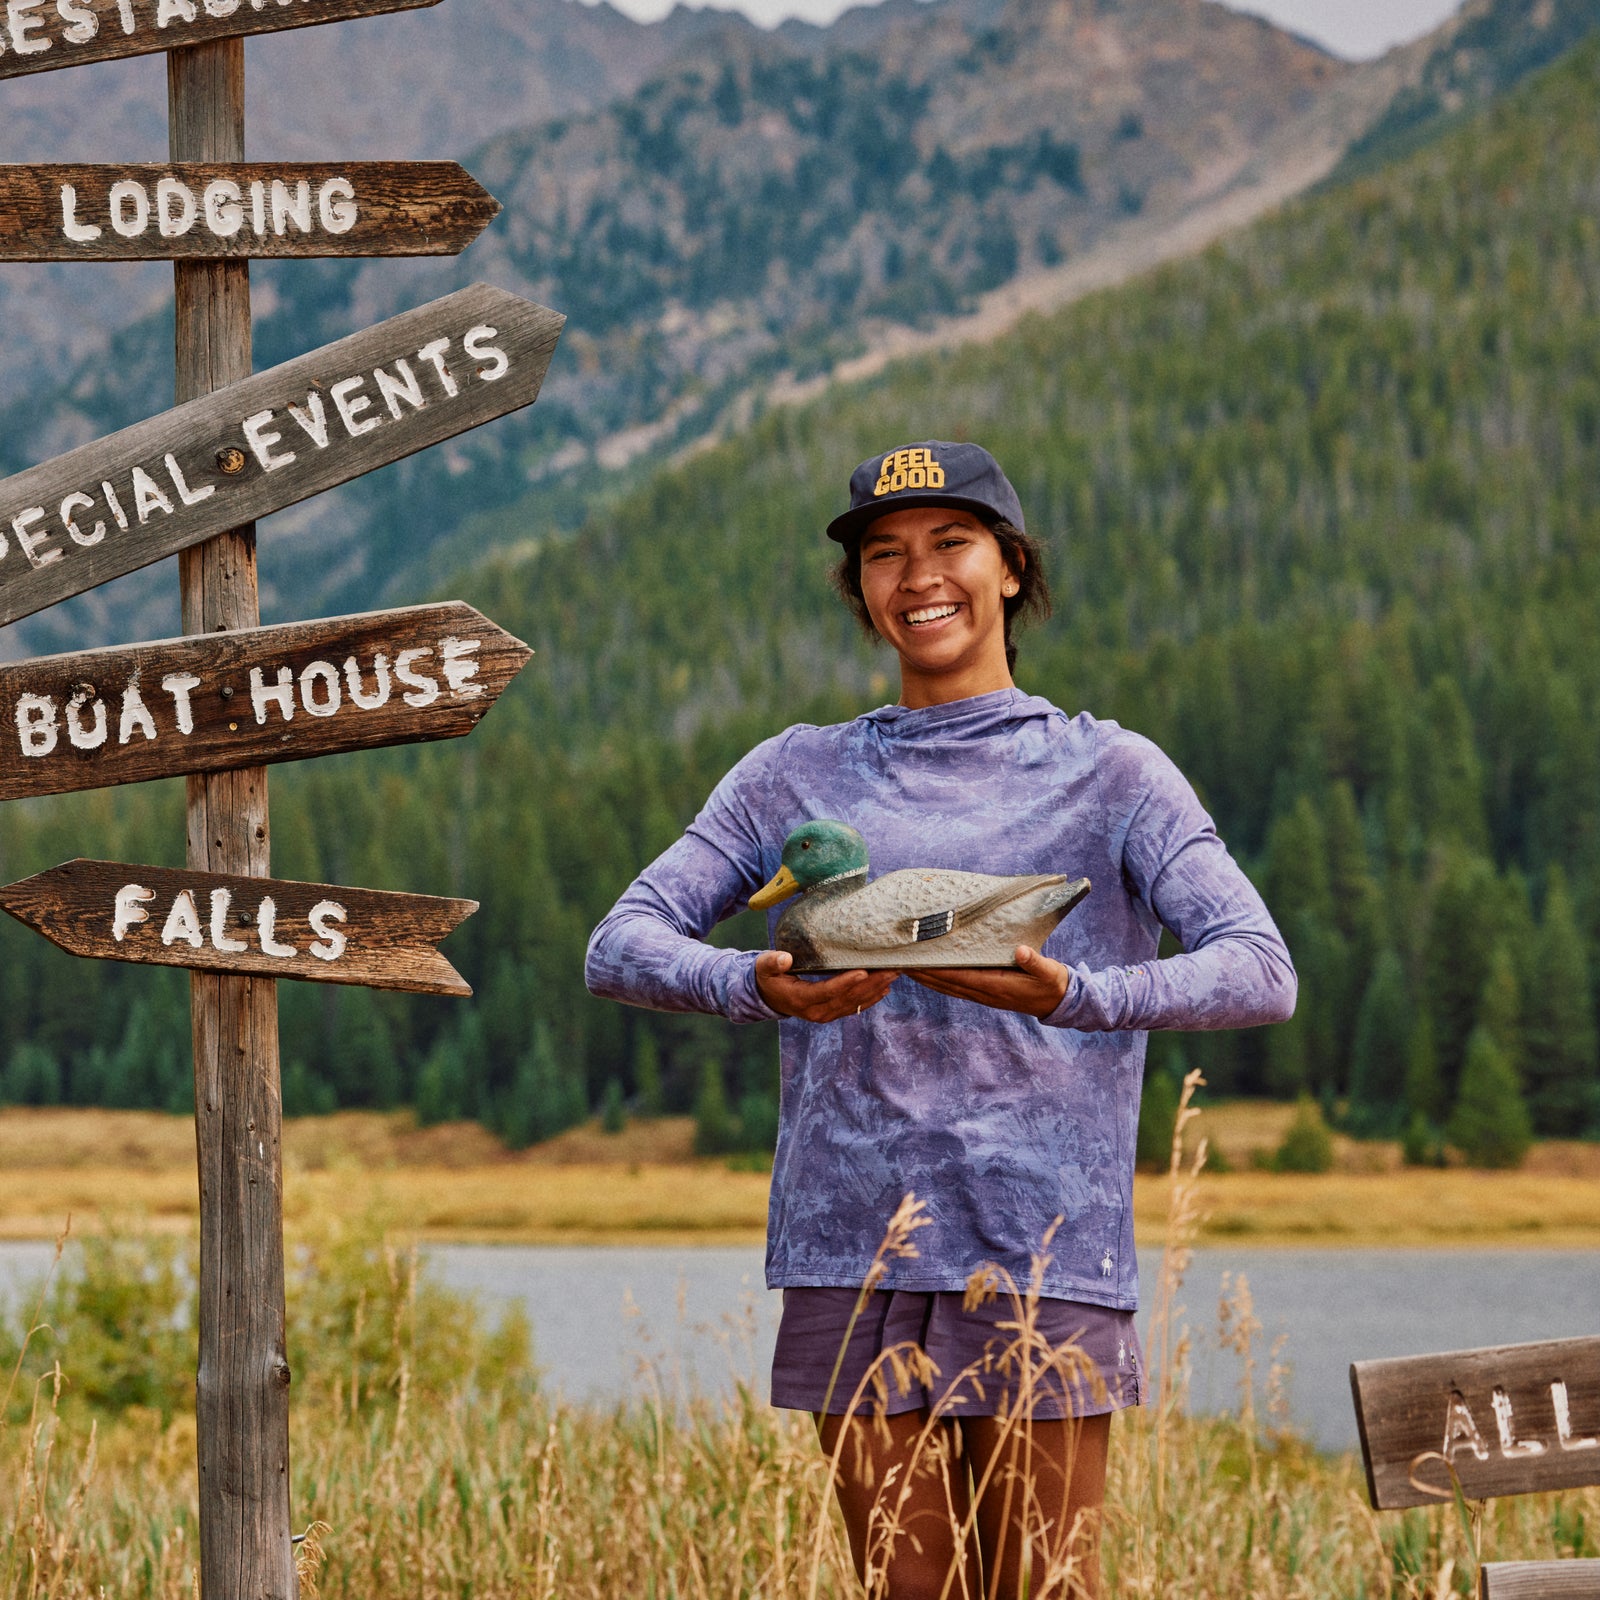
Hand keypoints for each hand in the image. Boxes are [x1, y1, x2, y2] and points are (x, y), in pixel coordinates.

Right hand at [755, 950, 897, 1021]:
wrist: (769, 997)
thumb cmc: (768, 977)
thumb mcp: (764, 967)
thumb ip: (772, 962)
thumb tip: (784, 958)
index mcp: (801, 999)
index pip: (827, 991)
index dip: (846, 982)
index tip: (864, 971)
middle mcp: (816, 1011)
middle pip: (847, 998)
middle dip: (871, 984)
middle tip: (891, 969)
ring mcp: (826, 1014)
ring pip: (855, 1003)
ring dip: (875, 989)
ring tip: (894, 974)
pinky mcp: (832, 1013)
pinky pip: (854, 1007)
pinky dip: (870, 998)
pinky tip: (885, 988)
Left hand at [905, 944, 1070, 1018]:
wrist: (1059, 1001)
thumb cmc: (1052, 983)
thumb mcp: (1048, 971)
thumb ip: (1034, 961)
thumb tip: (1020, 950)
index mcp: (996, 986)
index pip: (959, 977)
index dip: (937, 971)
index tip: (917, 962)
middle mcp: (985, 993)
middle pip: (946, 984)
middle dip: (922, 974)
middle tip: (899, 963)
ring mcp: (984, 995)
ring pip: (948, 987)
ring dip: (926, 979)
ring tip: (905, 967)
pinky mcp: (986, 993)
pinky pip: (957, 988)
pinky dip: (940, 981)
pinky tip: (929, 975)